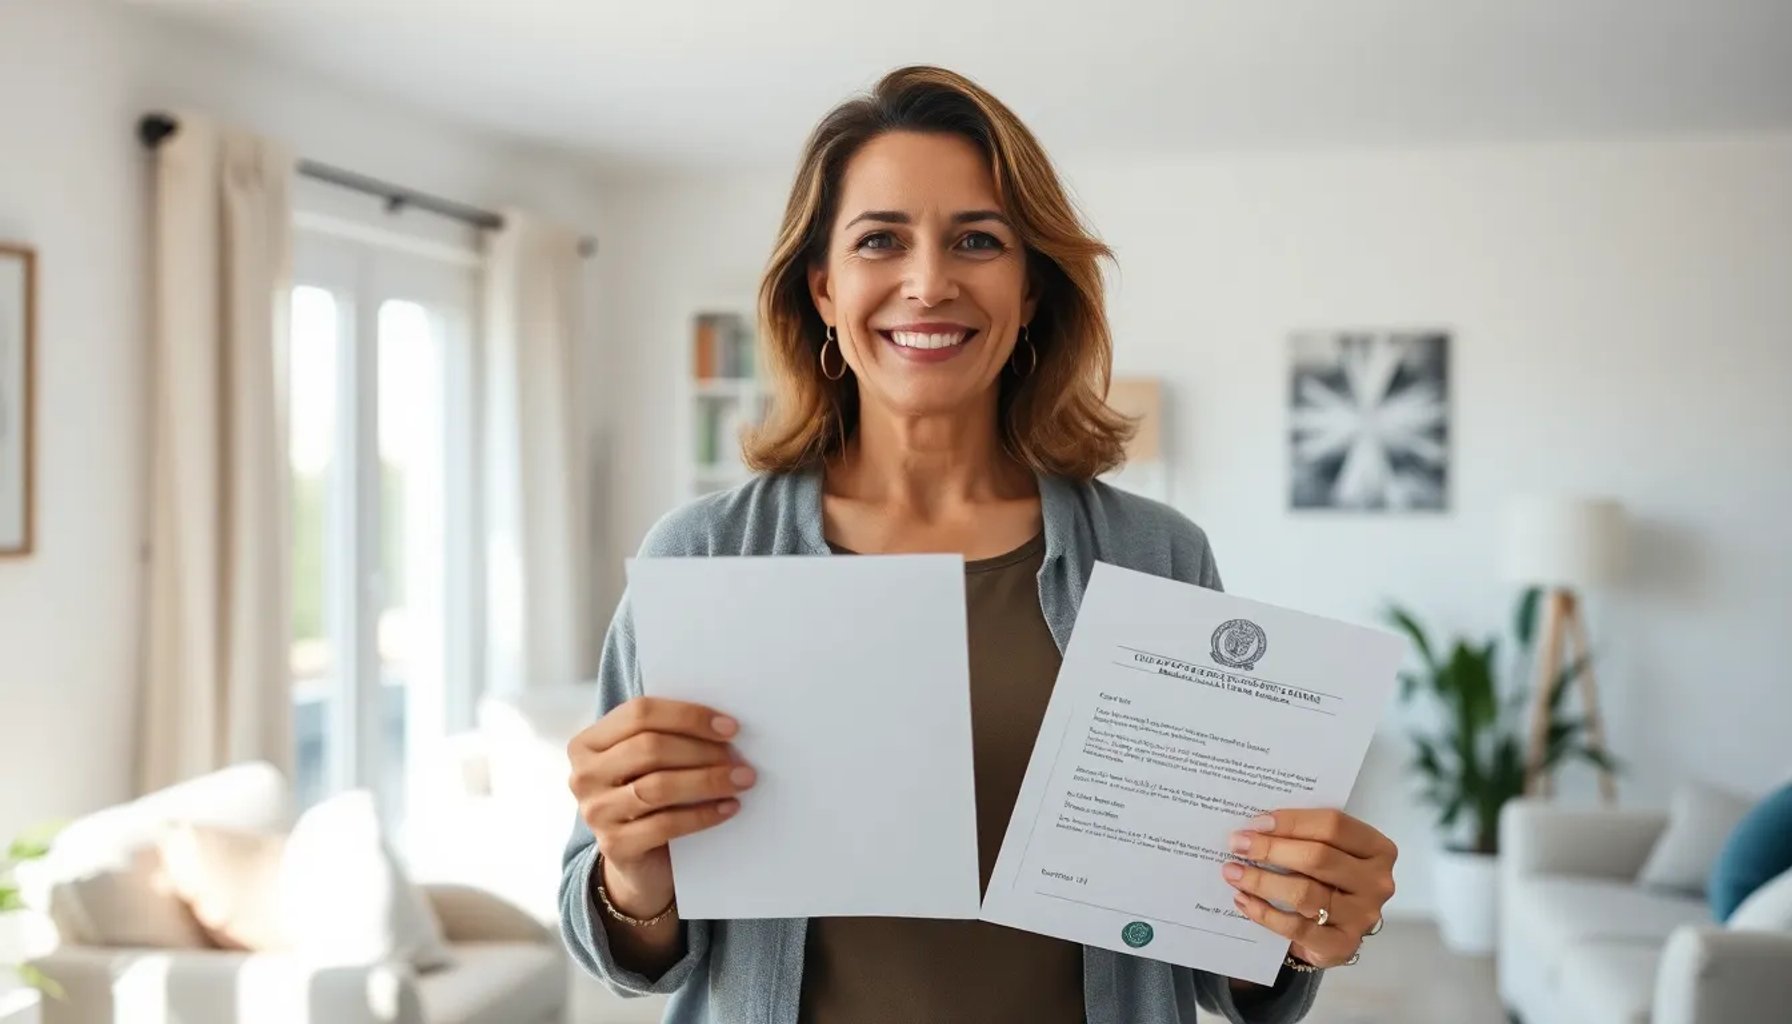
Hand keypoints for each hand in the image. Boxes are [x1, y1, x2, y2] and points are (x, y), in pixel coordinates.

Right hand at [567, 697, 754, 915]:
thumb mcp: (648, 763)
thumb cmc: (649, 796)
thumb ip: (669, 737)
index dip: (688, 716)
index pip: (639, 713)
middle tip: (739, 757)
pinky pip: (665, 824)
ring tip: (741, 780)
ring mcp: (595, 812)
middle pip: (649, 748)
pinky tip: (728, 807)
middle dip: (701, 750)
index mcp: (588, 742)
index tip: (730, 727)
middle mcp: (583, 775)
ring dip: (707, 781)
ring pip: (658, 787)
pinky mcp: (614, 845)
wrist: (638, 861)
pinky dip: (703, 815)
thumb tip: (723, 724)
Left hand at [1221, 808, 1396, 968]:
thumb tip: (1255, 827)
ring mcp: (1362, 916)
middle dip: (1271, 849)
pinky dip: (1264, 913)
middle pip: (1318, 857)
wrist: (1334, 933)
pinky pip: (1296, 927)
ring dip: (1262, 881)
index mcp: (1377, 849)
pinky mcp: (1342, 945)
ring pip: (1305, 893)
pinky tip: (1243, 900)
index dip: (1291, 822)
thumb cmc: (1328, 881)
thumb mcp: (1327, 852)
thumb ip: (1303, 836)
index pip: (1334, 826)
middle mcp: (1376, 882)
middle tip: (1237, 845)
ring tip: (1233, 872)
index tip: (1256, 823)